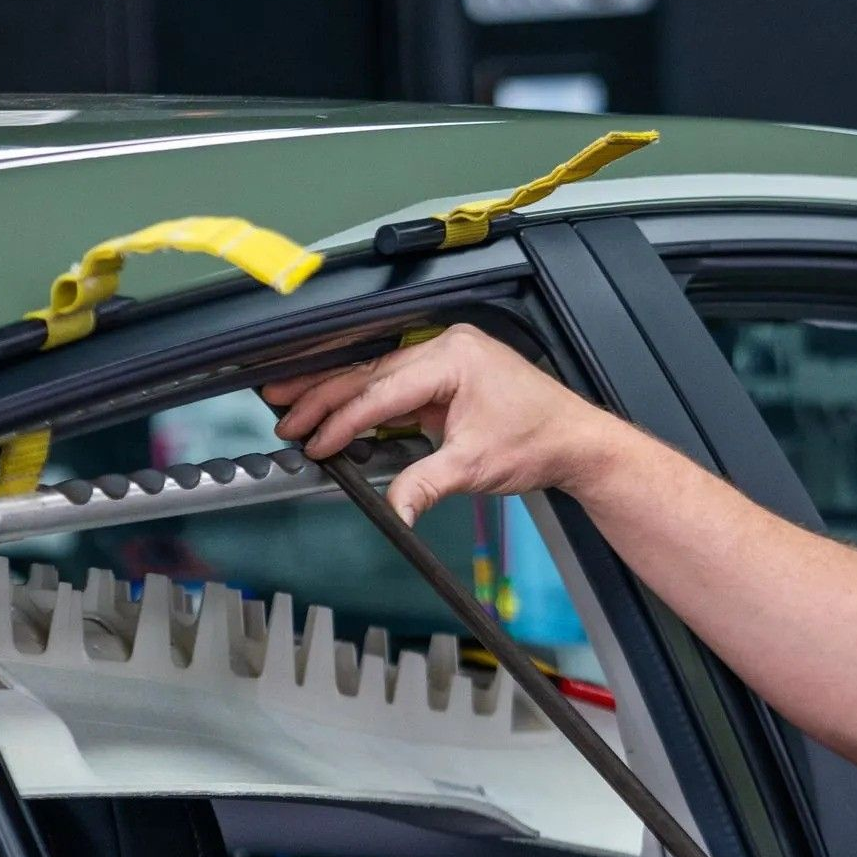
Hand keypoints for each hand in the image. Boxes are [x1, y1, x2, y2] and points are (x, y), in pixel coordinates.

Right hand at [263, 324, 623, 525]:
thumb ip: (424, 485)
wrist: (574, 440)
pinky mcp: (446, 374)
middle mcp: (446, 347)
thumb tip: (393, 509)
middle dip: (322, 395)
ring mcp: (445, 357)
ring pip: (376, 374)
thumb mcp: (474, 467)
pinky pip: (394, 383)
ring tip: (292, 402)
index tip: (316, 441)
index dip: (343, 418)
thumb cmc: (539, 440)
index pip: (382, 389)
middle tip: (282, 411)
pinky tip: (335, 409)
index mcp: (452, 358)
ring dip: (335, 392)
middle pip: (369, 372)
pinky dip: (363, 399)